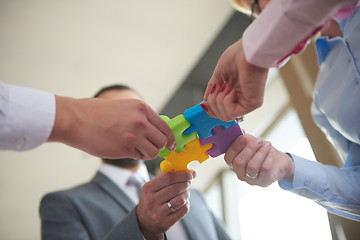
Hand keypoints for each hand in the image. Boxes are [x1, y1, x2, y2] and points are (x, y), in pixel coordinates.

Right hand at [49, 96, 175, 159]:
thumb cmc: (96, 113)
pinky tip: (125, 150)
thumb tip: (155, 130)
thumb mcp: (124, 107)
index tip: (169, 144)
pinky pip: (140, 156)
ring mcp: (134, 135)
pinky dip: (136, 156)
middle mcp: (141, 120)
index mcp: (141, 108)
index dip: (169, 138)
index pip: (165, 126)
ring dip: (147, 153)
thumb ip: (141, 117)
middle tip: (149, 148)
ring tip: (134, 149)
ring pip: (154, 151)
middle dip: (158, 147)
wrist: (75, 119)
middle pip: (163, 140)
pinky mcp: (125, 148)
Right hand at [136, 170, 195, 239]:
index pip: (168, 177)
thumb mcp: (152, 187)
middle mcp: (152, 201)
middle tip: (189, 181)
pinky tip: (183, 202)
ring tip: (185, 193)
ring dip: (187, 194)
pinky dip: (186, 204)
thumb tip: (178, 166)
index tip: (191, 172)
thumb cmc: (151, 200)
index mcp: (148, 188)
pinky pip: (183, 210)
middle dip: (186, 183)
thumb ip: (164, 176)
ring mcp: (158, 213)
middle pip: (176, 188)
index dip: (182, 174)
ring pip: (181, 199)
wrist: (144, 222)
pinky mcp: (166, 222)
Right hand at [202, 39, 268, 121]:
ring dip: (218, 101)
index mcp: (235, 91)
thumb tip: (205, 100)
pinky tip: (231, 90)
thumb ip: (212, 88)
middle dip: (212, 104)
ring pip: (225, 116)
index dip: (211, 109)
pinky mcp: (252, 104)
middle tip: (216, 90)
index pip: (222, 110)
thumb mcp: (219, 74)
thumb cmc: (238, 56)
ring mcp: (247, 102)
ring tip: (224, 87)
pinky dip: (226, 101)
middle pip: (221, 115)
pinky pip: (232, 112)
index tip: (204, 104)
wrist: (248, 51)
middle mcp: (242, 98)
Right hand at [224, 134, 293, 186]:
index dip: (234, 147)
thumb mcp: (251, 143)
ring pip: (252, 167)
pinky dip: (269, 157)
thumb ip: (244, 138)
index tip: (243, 137)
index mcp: (234, 164)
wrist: (279, 161)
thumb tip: (240, 130)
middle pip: (239, 163)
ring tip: (267, 144)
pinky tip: (271, 151)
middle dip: (250, 149)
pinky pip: (264, 169)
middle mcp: (240, 173)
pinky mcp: (263, 181)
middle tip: (259, 140)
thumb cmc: (262, 151)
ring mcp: (251, 180)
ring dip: (261, 152)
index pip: (228, 158)